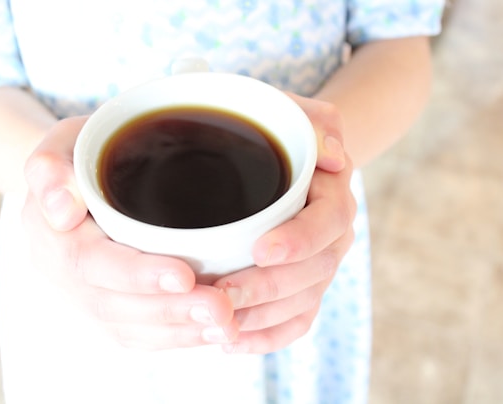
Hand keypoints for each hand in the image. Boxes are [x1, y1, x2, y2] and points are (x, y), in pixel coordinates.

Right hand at [22, 117, 237, 349]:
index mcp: (50, 232)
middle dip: (170, 310)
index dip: (136, 274)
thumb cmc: (79, 153)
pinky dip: (173, 338)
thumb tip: (61, 210)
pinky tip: (211, 333)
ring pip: (126, 328)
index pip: (88, 262)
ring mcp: (82, 294)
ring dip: (178, 331)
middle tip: (222, 307)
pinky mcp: (104, 305)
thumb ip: (50, 168)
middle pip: (112, 305)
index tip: (184, 275)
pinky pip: (133, 334)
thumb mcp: (61, 142)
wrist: (73, 178)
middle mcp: (61, 273)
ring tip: (226, 325)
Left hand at [212, 95, 356, 353]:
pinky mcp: (301, 287)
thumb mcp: (292, 111)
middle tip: (221, 296)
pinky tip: (232, 343)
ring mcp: (317, 265)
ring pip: (302, 302)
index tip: (261, 249)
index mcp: (331, 194)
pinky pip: (295, 320)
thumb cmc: (280, 133)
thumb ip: (314, 119)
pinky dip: (266, 336)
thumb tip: (332, 153)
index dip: (299, 240)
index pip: (328, 222)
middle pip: (314, 271)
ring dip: (261, 318)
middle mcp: (331, 235)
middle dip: (267, 288)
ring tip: (218, 327)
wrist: (291, 159)